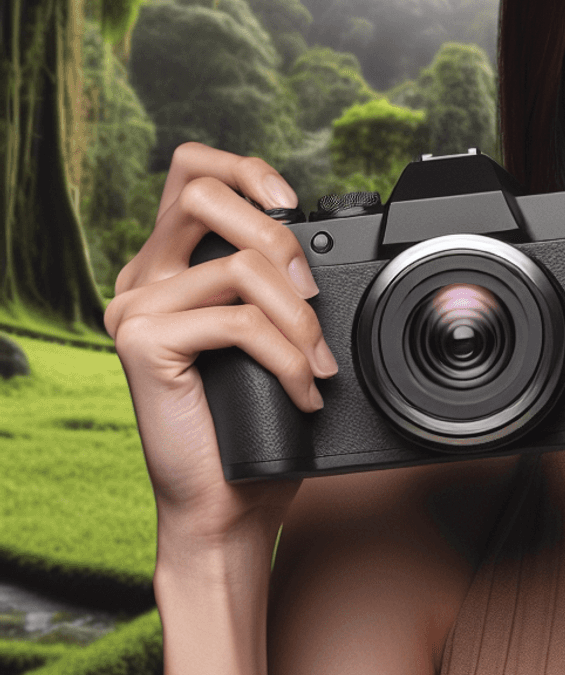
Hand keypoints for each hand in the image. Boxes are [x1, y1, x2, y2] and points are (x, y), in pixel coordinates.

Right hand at [106, 142, 337, 554]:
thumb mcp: (275, 332)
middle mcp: (144, 278)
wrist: (227, 504)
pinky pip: (238, 321)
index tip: (291, 200)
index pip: (192, 172)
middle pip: (201, 194)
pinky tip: (301, 391)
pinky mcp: (142, 344)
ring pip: (240, 266)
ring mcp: (136, 309)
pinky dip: (287, 355)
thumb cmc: (258, 421)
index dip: (245, 169)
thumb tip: (318, 239)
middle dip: (277, 237)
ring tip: (317, 364)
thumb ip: (276, 280)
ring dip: (300, 317)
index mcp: (172, 266)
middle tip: (311, 295)